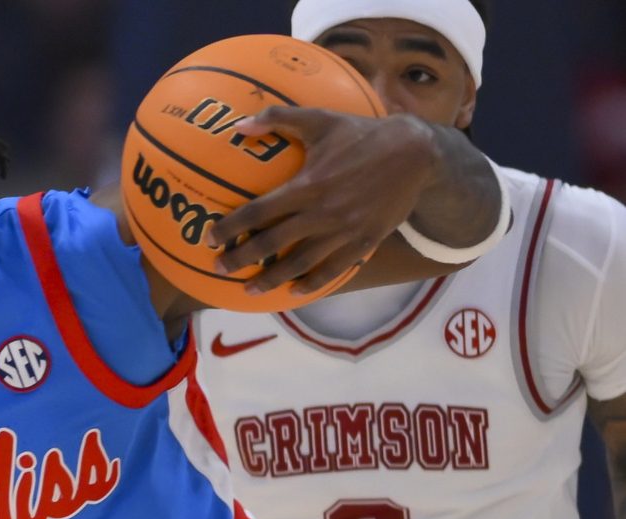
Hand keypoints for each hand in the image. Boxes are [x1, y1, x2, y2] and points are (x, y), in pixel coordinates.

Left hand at [211, 106, 437, 294]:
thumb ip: (277, 119)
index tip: (211, 238)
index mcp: (307, 186)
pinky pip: (333, 269)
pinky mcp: (363, 242)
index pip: (257, 212)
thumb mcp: (320, 119)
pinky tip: (295, 290)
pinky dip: (312, 282)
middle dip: (242, 258)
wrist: (416, 154)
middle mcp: (322, 213)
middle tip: (220, 267)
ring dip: (272, 279)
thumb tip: (237, 125)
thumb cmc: (362, 134)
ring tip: (250, 289)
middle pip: (272, 243)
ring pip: (300, 263)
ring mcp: (343, 232)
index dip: (231, 228)